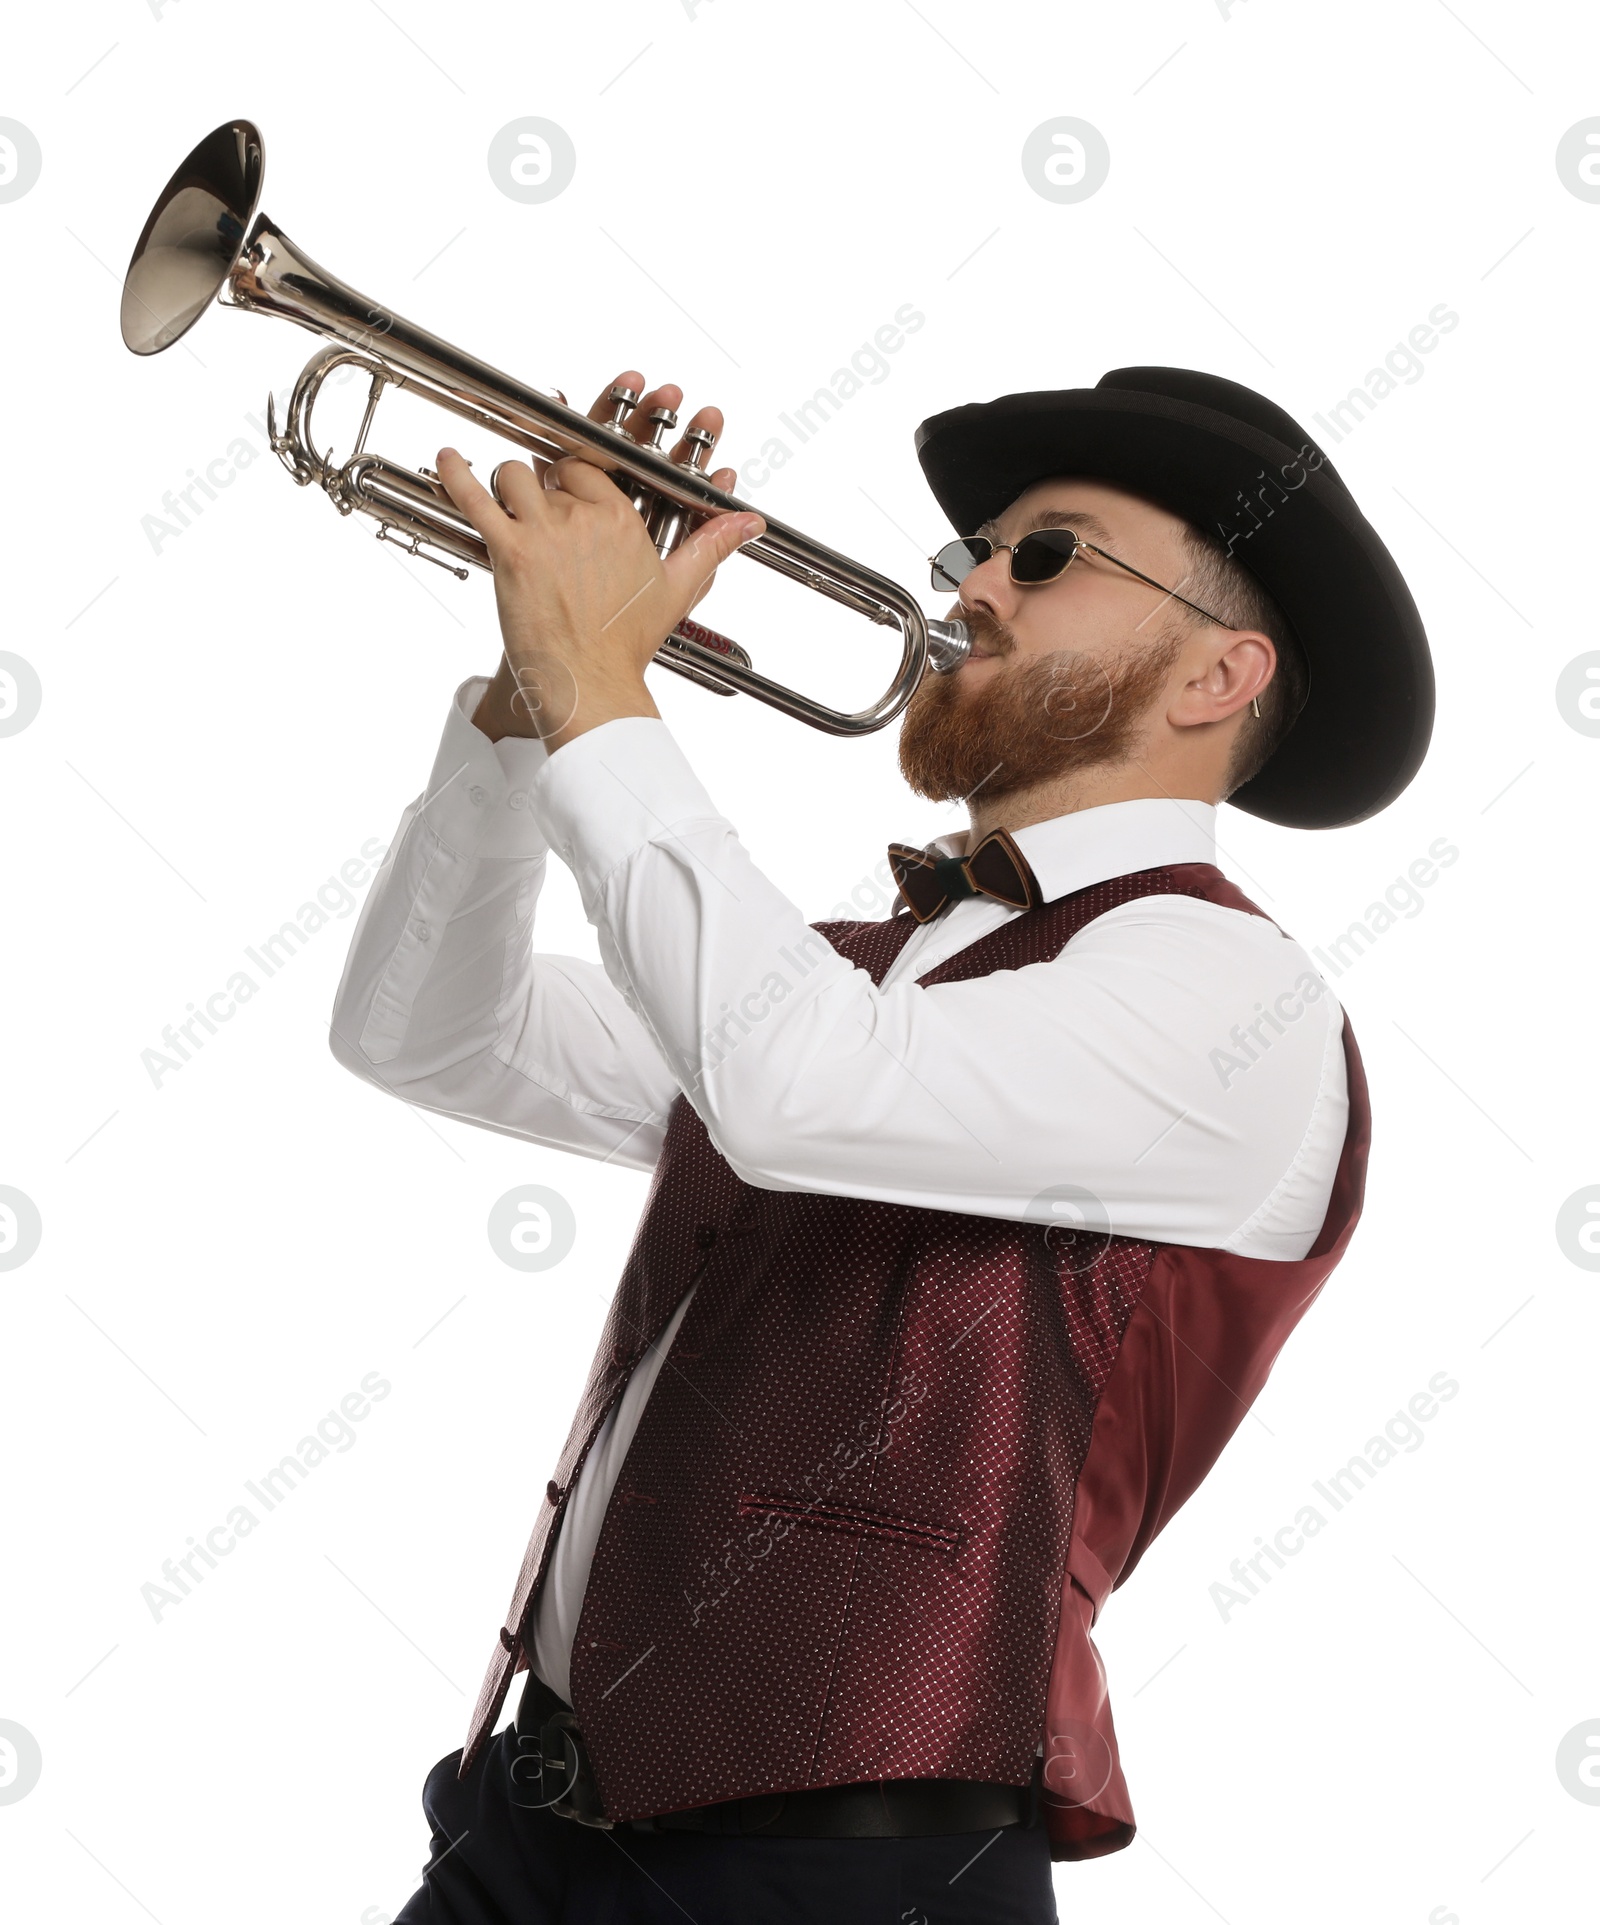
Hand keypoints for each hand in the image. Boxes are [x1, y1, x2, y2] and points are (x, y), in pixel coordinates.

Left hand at [445, 371, 761, 750]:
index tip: (568, 476)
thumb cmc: (627, 643)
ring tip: (503, 502)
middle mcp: (584, 517)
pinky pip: (476, 498)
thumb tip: (750, 523)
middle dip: (541, 484)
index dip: (574, 473)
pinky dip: (457, 474)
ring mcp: (545, 531)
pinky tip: (447, 457)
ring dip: (506, 485)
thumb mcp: (677, 588)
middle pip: (549, 470)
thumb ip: (712, 545)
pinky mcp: (512, 550)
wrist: (591, 683)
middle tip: (535, 503)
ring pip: (514, 476)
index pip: (589, 468)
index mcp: (621, 519)